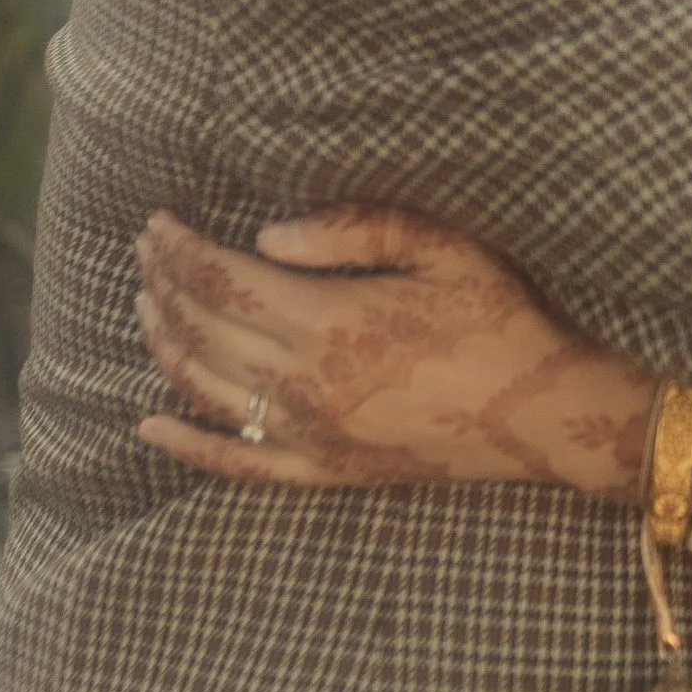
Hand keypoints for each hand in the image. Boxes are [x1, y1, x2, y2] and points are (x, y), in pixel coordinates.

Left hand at [133, 205, 659, 492]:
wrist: (545, 413)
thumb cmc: (501, 319)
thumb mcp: (443, 249)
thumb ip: (354, 231)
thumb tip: (266, 237)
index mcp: (330, 322)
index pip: (223, 281)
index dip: (181, 249)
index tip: (159, 222)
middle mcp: (304, 384)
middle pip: (205, 330)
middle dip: (166, 284)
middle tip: (146, 250)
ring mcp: (309, 434)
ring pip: (208, 389)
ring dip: (166, 343)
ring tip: (146, 304)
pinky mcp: (325, 469)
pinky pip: (239, 463)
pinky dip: (187, 447)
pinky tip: (149, 427)